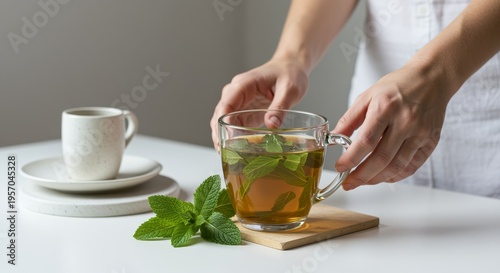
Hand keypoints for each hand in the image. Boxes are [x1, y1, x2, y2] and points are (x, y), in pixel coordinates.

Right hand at [210, 57, 308, 149]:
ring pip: (223, 121)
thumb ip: (280, 107)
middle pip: (220, 114)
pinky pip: (234, 124)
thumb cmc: (290, 73)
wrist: (291, 67)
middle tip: (224, 153)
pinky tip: (235, 149)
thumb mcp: (289, 89)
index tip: (226, 139)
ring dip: (223, 136)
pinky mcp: (244, 110)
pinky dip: (233, 136)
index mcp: (244, 84)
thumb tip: (271, 125)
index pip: (226, 104)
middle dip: (219, 133)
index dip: (222, 123)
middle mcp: (236, 92)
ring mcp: (239, 102)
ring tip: (227, 155)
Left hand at [333, 60, 451, 189]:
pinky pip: (412, 166)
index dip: (351, 158)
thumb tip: (333, 139)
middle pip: (381, 158)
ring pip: (397, 167)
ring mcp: (421, 133)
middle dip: (361, 176)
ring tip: (362, 181)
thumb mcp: (367, 96)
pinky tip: (382, 176)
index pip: (366, 141)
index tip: (340, 167)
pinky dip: (395, 176)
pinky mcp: (431, 141)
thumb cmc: (397, 86)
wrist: (431, 79)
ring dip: (377, 179)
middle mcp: (406, 121)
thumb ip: (349, 119)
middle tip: (348, 183)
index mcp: (386, 107)